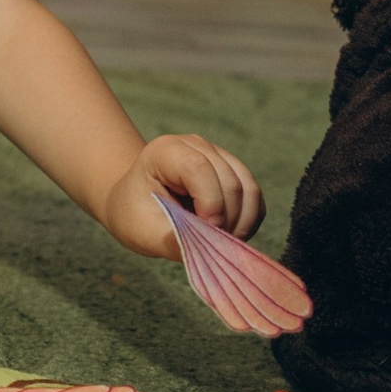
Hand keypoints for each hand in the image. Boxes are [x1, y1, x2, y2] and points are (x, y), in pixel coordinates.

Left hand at [103, 132, 262, 254]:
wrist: (137, 204)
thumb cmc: (136, 215)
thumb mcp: (144, 232)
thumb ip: (174, 239)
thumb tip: (210, 246)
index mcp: (165, 151)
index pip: (199, 168)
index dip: (209, 202)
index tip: (205, 232)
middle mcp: (196, 145)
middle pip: (230, 181)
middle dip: (226, 219)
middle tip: (210, 245)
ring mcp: (218, 156)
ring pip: (248, 188)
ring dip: (241, 222)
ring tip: (218, 242)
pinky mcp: (234, 172)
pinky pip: (254, 197)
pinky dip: (248, 220)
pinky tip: (228, 234)